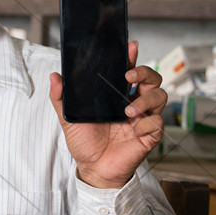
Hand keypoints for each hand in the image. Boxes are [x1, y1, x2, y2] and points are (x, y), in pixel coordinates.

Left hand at [49, 41, 166, 188]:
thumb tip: (55, 76)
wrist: (92, 168)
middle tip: (129, 76)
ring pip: (160, 97)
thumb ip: (61, 97)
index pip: (129, 71)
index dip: (133, 57)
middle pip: (152, 79)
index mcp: (116, 95)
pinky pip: (158, 123)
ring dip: (146, 100)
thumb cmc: (84, 142)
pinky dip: (147, 124)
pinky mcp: (149, 135)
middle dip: (145, 72)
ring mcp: (143, 118)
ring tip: (128, 111)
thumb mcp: (68, 118)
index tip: (131, 46)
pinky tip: (134, 131)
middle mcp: (133, 103)